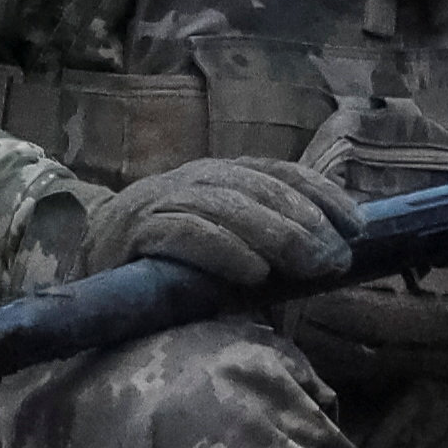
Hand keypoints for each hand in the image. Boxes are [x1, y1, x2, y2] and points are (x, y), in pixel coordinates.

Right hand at [78, 151, 356, 295]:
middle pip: (258, 189)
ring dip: (276, 236)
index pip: (279, 174)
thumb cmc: (171, 269)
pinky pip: (186, 234)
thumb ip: (271, 248)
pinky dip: (223, 251)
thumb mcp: (230, 251)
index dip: (322, 195)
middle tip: (337, 258)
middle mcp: (193, 179)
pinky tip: (254, 273)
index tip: (358, 226)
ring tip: (311, 266)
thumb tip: (334, 257)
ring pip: (228, 207)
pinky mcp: (136, 231)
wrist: (89, 271)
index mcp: (220, 177)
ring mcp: (162, 200)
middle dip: (305, 223)